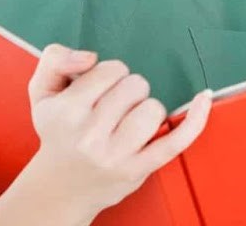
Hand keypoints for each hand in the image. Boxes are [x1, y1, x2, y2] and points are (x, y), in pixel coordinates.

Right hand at [7, 45, 210, 222]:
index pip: (111, 70)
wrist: (61, 187)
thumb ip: (55, 60)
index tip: (99, 91)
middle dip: (128, 91)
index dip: (109, 75)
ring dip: (145, 110)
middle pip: (135, 86)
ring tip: (126, 123)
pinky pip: (176, 140)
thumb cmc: (59, 133)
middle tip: (112, 109)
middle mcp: (89, 135)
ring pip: (153, 108)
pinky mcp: (138, 169)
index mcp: (66, 111)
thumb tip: (90, 57)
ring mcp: (115, 154)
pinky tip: (202, 99)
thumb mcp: (43, 93)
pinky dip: (195, 119)